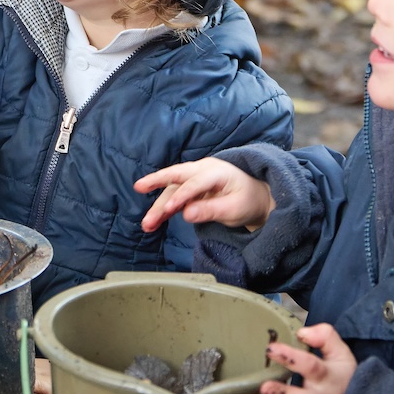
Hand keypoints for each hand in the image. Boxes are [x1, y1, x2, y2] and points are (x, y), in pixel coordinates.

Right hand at [135, 158, 275, 233]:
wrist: (255, 197)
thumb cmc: (247, 201)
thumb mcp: (234, 209)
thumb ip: (211, 210)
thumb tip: (187, 214)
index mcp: (217, 171)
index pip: (196, 182)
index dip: (181, 196)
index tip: (169, 209)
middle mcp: (203, 170)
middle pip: (177, 175)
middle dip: (157, 181)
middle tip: (138, 186)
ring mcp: (195, 178)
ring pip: (172, 189)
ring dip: (159, 205)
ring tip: (147, 223)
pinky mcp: (191, 188)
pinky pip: (174, 196)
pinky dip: (164, 208)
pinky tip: (153, 221)